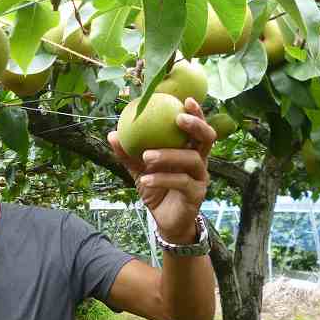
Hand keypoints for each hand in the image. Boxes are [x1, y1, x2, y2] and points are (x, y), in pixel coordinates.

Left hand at [108, 97, 216, 243]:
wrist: (164, 220)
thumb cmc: (156, 189)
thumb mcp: (139, 170)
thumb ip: (129, 153)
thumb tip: (112, 134)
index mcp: (189, 150)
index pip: (197, 128)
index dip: (196, 113)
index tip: (185, 99)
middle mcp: (200, 161)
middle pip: (207, 138)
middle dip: (195, 125)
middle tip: (177, 119)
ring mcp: (200, 178)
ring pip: (192, 160)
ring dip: (168, 155)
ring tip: (146, 156)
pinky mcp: (196, 195)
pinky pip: (181, 183)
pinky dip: (162, 179)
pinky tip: (146, 179)